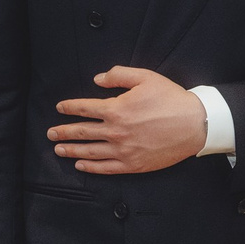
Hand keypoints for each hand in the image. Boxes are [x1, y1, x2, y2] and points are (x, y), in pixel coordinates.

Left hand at [49, 67, 208, 173]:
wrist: (194, 124)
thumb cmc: (171, 99)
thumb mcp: (145, 77)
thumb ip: (118, 75)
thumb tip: (97, 79)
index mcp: (116, 109)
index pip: (84, 108)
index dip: (69, 108)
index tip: (60, 108)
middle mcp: (115, 131)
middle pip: (81, 132)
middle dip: (63, 131)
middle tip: (50, 133)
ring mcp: (123, 150)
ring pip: (90, 152)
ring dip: (71, 150)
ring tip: (58, 149)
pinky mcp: (133, 164)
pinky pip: (106, 168)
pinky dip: (90, 167)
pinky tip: (80, 165)